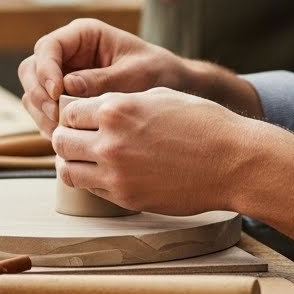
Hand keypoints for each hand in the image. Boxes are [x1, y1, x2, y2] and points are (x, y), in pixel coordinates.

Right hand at [18, 19, 187, 137]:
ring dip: (42, 114)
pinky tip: (68, 137)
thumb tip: (67, 87)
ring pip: (34, 92)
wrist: (171, 87)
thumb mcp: (135, 74)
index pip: (48, 47)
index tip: (58, 93)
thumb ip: (103, 80)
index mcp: (84, 35)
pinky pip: (45, 110)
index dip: (46, 70)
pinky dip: (50, 124)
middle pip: (32, 70)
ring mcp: (63, 75)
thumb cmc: (157, 71)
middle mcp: (68, 52)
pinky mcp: (65, 98)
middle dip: (39, 94)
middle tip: (56, 118)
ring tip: (63, 132)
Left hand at [52, 87, 254, 214]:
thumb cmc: (203, 124)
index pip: (70, 111)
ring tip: (88, 158)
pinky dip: (92, 180)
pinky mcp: (125, 197)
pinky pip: (91, 189)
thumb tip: (98, 107)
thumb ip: (122, 101)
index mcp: (116, 109)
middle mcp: (109, 141)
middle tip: (81, 139)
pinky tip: (108, 173)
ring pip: (67, 169)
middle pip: (60, 140)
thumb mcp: (159, 96)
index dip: (75, 114)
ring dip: (73, 162)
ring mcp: (115, 173)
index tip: (84, 118)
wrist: (233, 161)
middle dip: (68, 137)